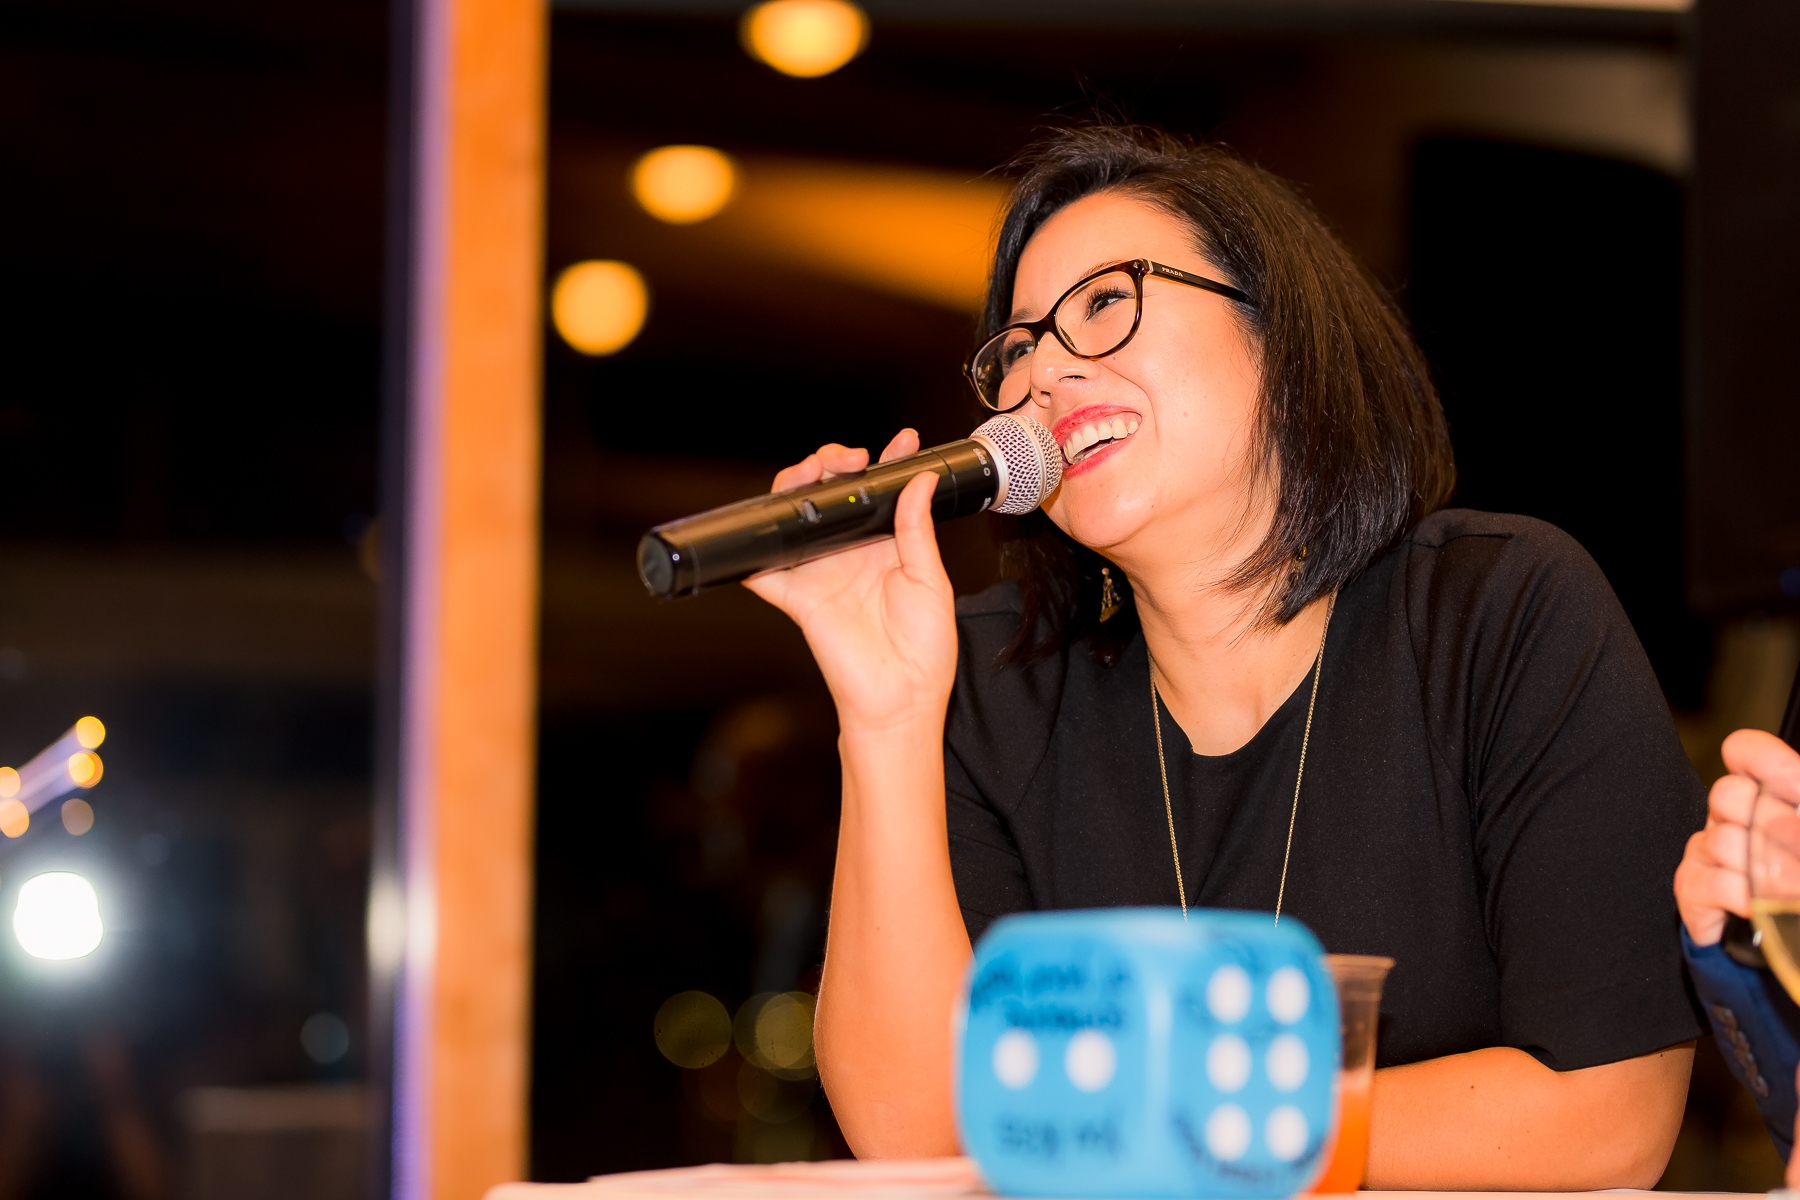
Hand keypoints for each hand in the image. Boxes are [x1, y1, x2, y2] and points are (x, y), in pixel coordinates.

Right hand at [744, 429, 958, 736]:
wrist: (901, 700)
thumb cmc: (924, 652)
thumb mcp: (931, 581)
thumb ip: (917, 530)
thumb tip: (919, 482)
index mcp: (888, 548)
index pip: (882, 494)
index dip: (888, 464)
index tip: (903, 442)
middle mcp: (851, 554)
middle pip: (830, 496)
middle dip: (834, 463)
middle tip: (851, 457)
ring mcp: (821, 573)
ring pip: (796, 518)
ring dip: (798, 486)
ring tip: (816, 469)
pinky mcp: (797, 597)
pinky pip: (765, 570)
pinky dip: (754, 549)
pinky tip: (766, 523)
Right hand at [1674, 729, 1799, 944]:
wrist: (1782, 944)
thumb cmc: (1796, 886)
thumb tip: (1794, 823)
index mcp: (1767, 798)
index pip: (1747, 753)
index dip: (1763, 761)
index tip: (1790, 785)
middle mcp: (1732, 817)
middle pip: (1728, 793)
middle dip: (1769, 826)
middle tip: (1796, 856)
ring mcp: (1707, 850)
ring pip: (1723, 841)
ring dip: (1766, 872)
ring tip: (1788, 892)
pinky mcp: (1692, 886)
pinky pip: (1716, 881)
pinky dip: (1748, 898)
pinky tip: (1763, 908)